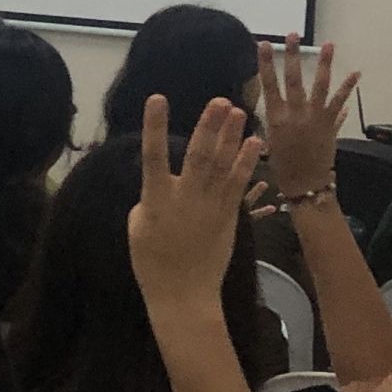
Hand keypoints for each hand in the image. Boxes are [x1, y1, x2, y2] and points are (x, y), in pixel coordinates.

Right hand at [129, 94, 263, 318]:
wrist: (182, 292)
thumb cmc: (151, 261)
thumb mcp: (136, 227)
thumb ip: (147, 200)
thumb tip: (156, 185)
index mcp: (155, 199)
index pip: (152, 155)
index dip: (154, 126)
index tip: (157, 98)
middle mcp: (184, 197)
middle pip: (198, 154)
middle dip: (209, 125)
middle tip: (219, 100)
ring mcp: (209, 206)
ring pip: (222, 165)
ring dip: (231, 137)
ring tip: (239, 111)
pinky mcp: (228, 216)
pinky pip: (239, 184)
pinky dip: (247, 163)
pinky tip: (254, 144)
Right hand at [255, 35, 358, 199]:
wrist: (304, 183)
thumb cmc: (282, 164)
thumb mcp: (269, 139)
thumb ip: (273, 118)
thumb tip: (272, 101)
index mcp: (274, 117)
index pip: (267, 84)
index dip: (265, 63)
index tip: (263, 44)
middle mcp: (293, 113)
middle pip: (292, 79)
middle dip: (291, 55)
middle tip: (292, 35)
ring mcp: (314, 117)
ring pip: (319, 85)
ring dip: (324, 64)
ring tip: (329, 45)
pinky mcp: (330, 123)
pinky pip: (339, 101)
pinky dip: (348, 87)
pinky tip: (356, 73)